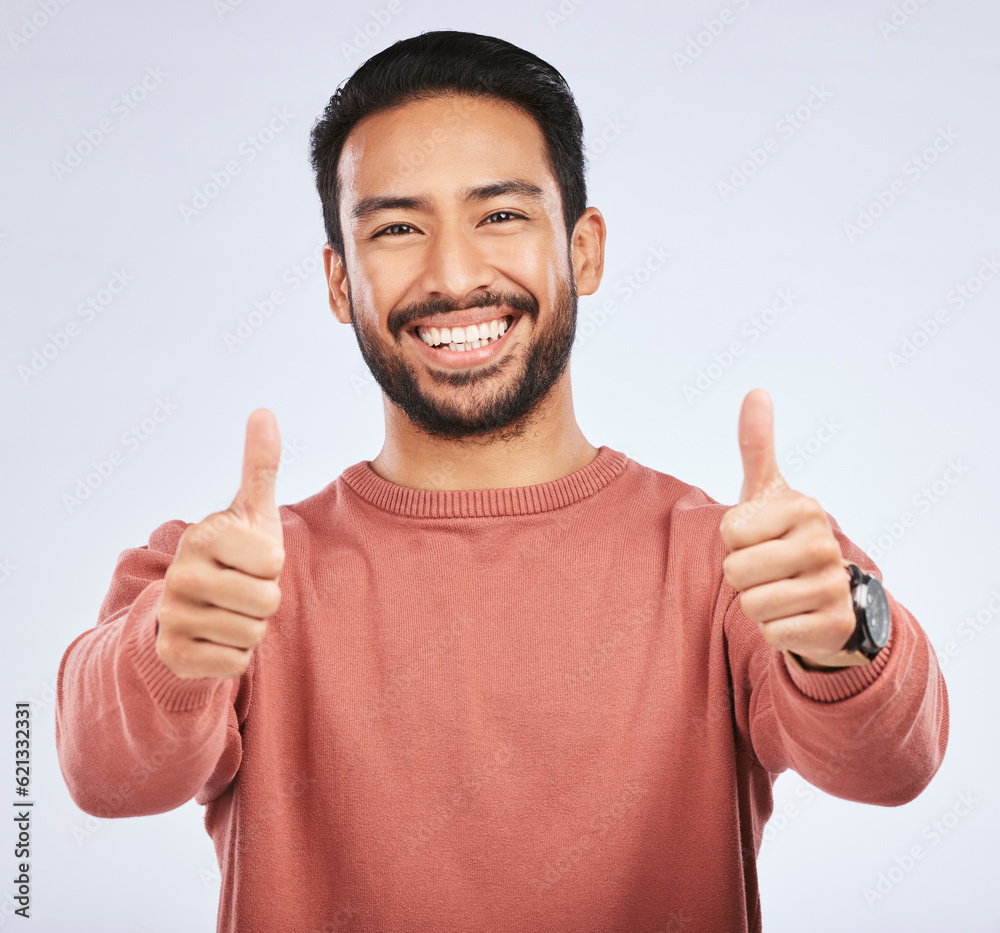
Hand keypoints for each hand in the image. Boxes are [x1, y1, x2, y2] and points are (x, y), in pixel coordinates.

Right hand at [156, 409, 284, 678]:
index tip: (250, 559)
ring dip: (251, 627)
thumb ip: (260, 464)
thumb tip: (263, 410)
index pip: (273, 562)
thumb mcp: (250, 510)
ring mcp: (173, 615)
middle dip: (265, 600)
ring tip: (229, 611)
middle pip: (266, 601)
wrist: (192, 608)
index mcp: (204, 535)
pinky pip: (237, 664)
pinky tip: (215, 638)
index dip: (271, 565)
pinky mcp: (174, 654)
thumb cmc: (234, 554)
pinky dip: (235, 656)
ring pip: (253, 634)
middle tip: (242, 589)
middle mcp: (180, 574)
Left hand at [719, 389, 858, 668]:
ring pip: (751, 605)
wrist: (831, 594)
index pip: (730, 532)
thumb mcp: (768, 492)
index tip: (760, 537)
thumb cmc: (784, 536)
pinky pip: (771, 634)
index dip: (735, 540)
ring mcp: (832, 586)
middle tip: (768, 568)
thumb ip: (757, 445)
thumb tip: (756, 391)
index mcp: (804, 508)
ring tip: (781, 590)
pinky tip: (796, 615)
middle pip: (736, 571)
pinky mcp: (833, 626)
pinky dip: (775, 630)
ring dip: (757, 603)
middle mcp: (824, 544)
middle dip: (742, 575)